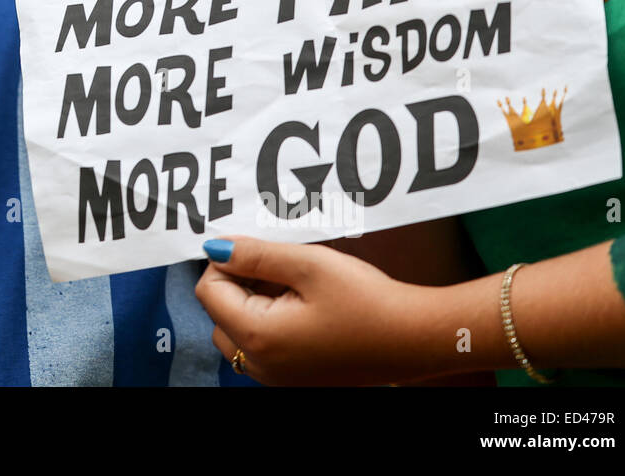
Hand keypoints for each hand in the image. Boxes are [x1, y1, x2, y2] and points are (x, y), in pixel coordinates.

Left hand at [195, 236, 432, 385]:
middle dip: (239, 284)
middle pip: (218, 312)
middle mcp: (261, 365)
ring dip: (254, 302)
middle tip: (281, 267)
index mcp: (258, 337)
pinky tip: (303, 304)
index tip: (260, 250)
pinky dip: (270, 320)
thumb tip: (214, 247)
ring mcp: (277, 376)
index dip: (228, 262)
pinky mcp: (293, 377)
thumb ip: (255, 254)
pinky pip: (261, 345)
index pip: (209, 291)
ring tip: (295, 284)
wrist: (415, 339)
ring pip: (237, 330)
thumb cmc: (367, 301)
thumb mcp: (308, 264)